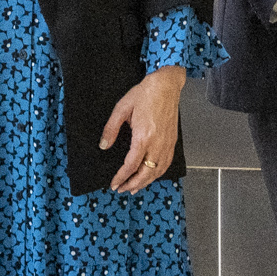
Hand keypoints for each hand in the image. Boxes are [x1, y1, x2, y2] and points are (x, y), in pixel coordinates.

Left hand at [100, 65, 183, 192]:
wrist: (166, 85)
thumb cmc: (145, 94)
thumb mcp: (121, 109)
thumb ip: (111, 129)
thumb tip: (103, 146)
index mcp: (143, 137)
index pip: (131, 165)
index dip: (122, 177)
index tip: (114, 184)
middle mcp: (157, 144)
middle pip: (146, 173)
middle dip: (133, 184)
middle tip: (122, 189)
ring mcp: (167, 144)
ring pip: (158, 171)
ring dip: (146, 182)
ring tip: (134, 188)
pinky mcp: (172, 141)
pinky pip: (167, 163)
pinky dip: (158, 173)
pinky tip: (151, 175)